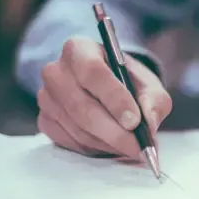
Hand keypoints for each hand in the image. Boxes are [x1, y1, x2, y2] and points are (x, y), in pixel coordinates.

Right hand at [37, 36, 171, 157]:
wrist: (108, 90)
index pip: (93, 72)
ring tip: (131, 147)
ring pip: (78, 129)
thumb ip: (153, 101)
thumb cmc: (128, 83)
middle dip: (114, 132)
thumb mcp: (148, 85)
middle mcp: (56, 71)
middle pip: (82, 107)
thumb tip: (148, 124)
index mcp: (79, 49)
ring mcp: (46, 97)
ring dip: (108, 143)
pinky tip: (111, 146)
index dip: (115, 99)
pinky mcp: (45, 120)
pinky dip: (95, 149)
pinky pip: (70, 141)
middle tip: (138, 147)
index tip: (135, 121)